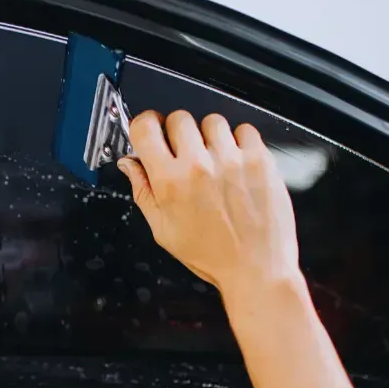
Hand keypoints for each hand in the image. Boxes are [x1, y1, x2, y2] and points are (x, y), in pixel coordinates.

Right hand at [118, 110, 302, 299]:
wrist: (256, 269)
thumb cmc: (211, 255)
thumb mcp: (163, 230)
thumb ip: (143, 191)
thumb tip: (129, 163)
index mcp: (170, 182)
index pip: (145, 128)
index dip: (145, 125)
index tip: (151, 130)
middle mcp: (199, 166)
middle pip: (179, 118)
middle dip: (177, 132)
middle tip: (185, 153)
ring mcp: (231, 160)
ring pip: (212, 121)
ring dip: (210, 136)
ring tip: (215, 161)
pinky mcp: (259, 160)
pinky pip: (244, 129)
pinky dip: (240, 141)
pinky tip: (237, 162)